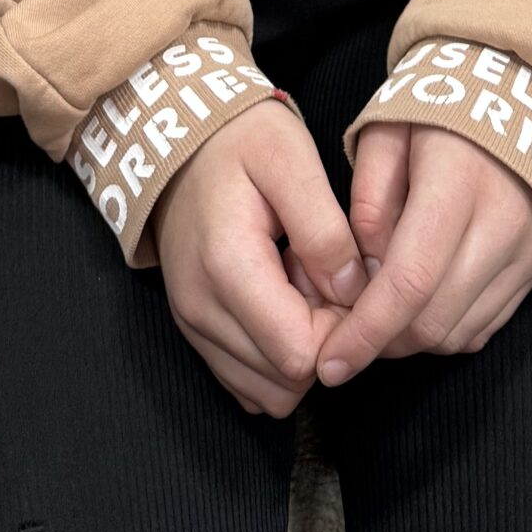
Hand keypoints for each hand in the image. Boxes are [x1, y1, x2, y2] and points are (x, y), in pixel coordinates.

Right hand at [152, 97, 369, 417]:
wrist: (180, 139)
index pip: (300, 354)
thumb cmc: (240, 140)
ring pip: (268, 392)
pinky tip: (279, 300)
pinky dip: (273, 355)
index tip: (342, 277)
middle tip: (321, 276)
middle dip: (320, 340)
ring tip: (299, 284)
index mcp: (226, 267)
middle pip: (286, 382)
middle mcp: (200, 309)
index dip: (339, 327)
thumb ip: (324, 231)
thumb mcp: (291, 160)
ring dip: (298, 349)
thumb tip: (352, 295)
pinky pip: (247, 381)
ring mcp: (192, 325)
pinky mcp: (194, 330)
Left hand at [307, 121, 531, 382]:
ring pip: (457, 334)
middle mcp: (499, 227)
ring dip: (410, 340)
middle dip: (381, 342)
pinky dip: (442, 332)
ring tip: (380, 313)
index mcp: (456, 185)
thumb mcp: (386, 133)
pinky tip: (418, 307)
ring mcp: (523, 254)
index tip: (329, 364)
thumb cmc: (439, 114)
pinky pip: (481, 329)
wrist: (522, 100)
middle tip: (346, 332)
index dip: (366, 331)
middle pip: (433, 320)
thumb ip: (367, 202)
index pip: (409, 281)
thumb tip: (362, 274)